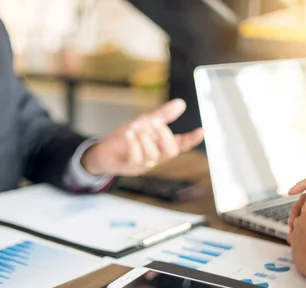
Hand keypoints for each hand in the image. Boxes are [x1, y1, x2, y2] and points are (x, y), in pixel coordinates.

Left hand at [80, 99, 203, 175]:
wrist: (104, 153)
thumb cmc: (127, 140)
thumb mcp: (145, 123)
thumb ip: (163, 115)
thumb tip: (181, 103)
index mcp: (161, 147)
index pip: (181, 145)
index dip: (192, 140)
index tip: (202, 131)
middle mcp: (155, 157)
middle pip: (171, 152)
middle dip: (166, 136)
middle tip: (157, 122)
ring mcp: (143, 164)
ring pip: (153, 155)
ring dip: (147, 138)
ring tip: (138, 127)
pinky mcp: (128, 166)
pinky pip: (135, 158)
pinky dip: (134, 144)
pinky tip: (130, 133)